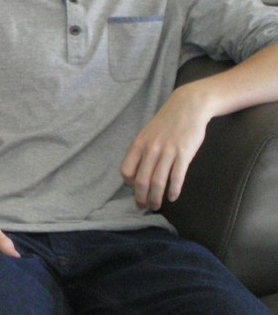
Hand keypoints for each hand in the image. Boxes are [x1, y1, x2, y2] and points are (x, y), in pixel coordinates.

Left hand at [121, 84, 208, 210]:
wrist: (188, 106)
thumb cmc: (167, 122)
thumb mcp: (148, 134)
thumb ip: (143, 151)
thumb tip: (138, 171)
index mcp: (139, 144)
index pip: (126, 170)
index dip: (128, 184)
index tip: (134, 190)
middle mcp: (151, 149)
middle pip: (141, 180)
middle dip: (141, 197)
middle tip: (143, 207)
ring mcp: (167, 151)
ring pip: (158, 182)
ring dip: (156, 197)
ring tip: (156, 205)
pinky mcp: (184, 153)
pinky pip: (176, 177)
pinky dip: (173, 190)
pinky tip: (173, 197)